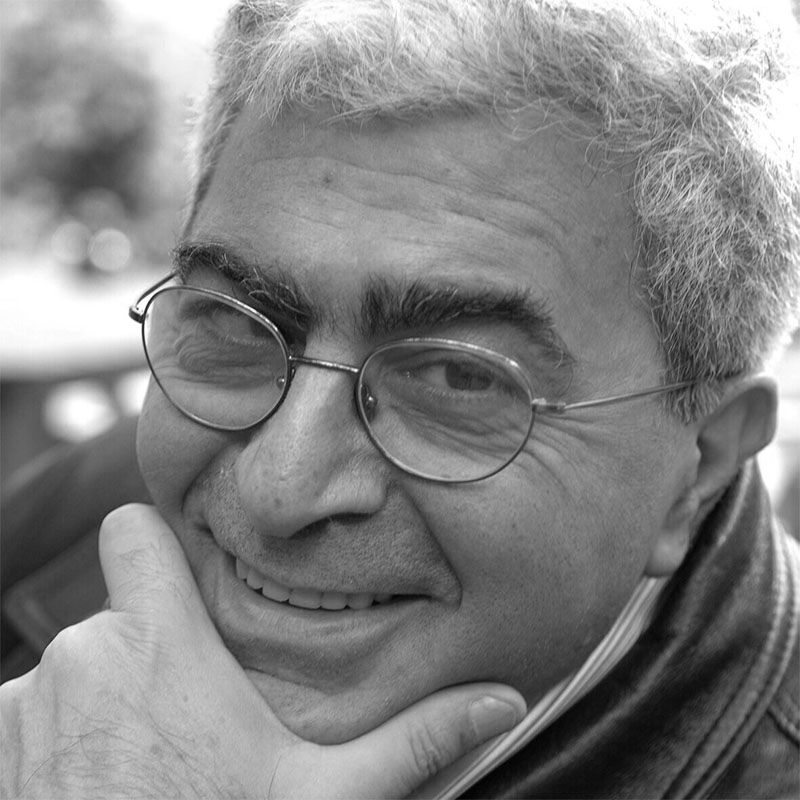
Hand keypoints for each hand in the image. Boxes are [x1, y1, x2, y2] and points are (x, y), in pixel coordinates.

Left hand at [1, 504, 525, 798]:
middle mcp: (81, 654)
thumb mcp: (323, 797)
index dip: (153, 547)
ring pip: (75, 665)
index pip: (130, 530)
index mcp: (159, 642)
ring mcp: (27, 700)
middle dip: (148, 649)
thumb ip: (411, 740)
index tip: (179, 584)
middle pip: (119, 610)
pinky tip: (96, 786)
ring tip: (143, 764)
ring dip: (102, 698)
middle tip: (186, 717)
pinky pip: (29, 710)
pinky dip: (56, 735)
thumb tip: (503, 702)